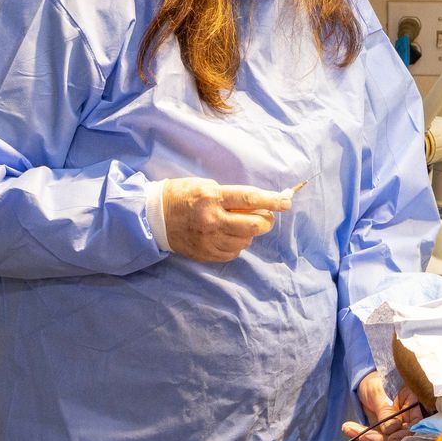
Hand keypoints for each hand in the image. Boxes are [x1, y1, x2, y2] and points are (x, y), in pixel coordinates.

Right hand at [160, 179, 289, 263]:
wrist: (154, 217)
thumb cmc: (181, 195)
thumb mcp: (205, 186)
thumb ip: (229, 196)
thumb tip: (255, 206)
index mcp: (211, 197)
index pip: (249, 199)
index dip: (272, 201)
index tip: (287, 201)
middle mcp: (212, 220)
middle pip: (253, 226)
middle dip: (265, 221)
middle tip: (263, 216)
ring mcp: (209, 240)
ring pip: (245, 240)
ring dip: (248, 232)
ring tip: (236, 224)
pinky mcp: (206, 254)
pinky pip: (233, 252)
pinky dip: (236, 243)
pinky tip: (226, 235)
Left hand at [342, 371, 417, 440]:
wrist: (365, 381)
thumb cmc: (375, 380)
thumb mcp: (378, 391)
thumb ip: (385, 410)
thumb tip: (391, 430)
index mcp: (414, 404)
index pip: (416, 427)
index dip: (405, 436)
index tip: (390, 439)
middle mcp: (409, 418)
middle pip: (402, 438)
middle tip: (363, 436)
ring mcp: (397, 427)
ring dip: (368, 438)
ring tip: (348, 428)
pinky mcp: (385, 433)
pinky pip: (377, 439)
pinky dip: (362, 436)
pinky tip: (348, 428)